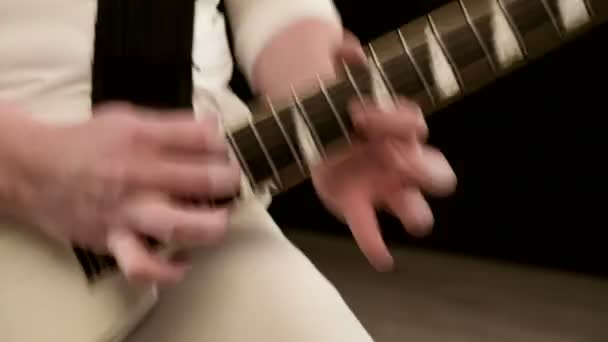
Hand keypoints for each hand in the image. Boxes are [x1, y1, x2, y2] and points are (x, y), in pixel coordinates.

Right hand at [17, 103, 240, 283]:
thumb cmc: (87, 142)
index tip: (223, 151)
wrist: (34, 168)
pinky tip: (183, 263)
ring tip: (219, 219)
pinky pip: (141, 264)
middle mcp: (140, 174)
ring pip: (180, 223)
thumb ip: (171, 125)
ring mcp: (128, 210)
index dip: (223, 144)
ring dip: (211, 224)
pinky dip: (166, 271)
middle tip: (230, 182)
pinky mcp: (113, 238)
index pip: (204, 138)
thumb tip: (213, 128)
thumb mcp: (128, 118)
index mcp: (145, 138)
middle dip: (230, 181)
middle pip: (204, 178)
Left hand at [310, 31, 456, 270]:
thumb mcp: (345, 87)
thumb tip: (350, 50)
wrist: (312, 131)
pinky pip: (370, 230)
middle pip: (439, 175)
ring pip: (416, 208)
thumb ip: (349, 67)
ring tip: (404, 207)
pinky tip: (383, 260)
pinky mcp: (355, 206)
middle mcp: (400, 164)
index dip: (395, 121)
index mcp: (401, 132)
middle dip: (423, 168)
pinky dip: (376, 245)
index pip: (415, 126)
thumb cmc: (339, 109)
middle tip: (395, 157)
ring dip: (414, 209)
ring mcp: (382, 188)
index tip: (361, 115)